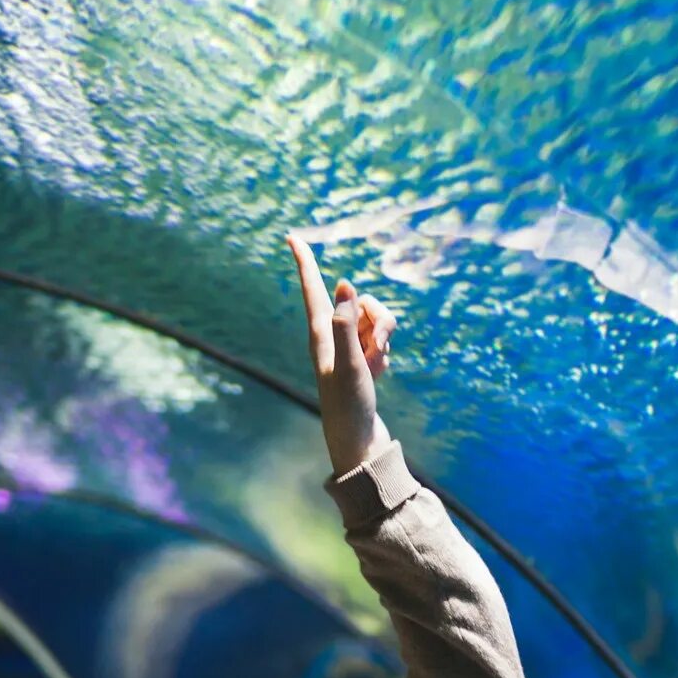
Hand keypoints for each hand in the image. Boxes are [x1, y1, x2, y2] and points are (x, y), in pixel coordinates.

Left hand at [288, 235, 395, 476]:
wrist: (358, 441)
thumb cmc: (349, 406)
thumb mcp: (350, 364)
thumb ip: (347, 324)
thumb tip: (345, 284)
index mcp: (320, 334)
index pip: (313, 289)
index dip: (305, 262)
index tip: (291, 236)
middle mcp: (332, 336)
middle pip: (362, 302)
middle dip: (378, 318)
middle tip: (373, 350)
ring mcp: (350, 347)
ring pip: (377, 320)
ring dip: (384, 341)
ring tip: (374, 367)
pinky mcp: (364, 359)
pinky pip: (382, 340)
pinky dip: (385, 355)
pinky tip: (376, 375)